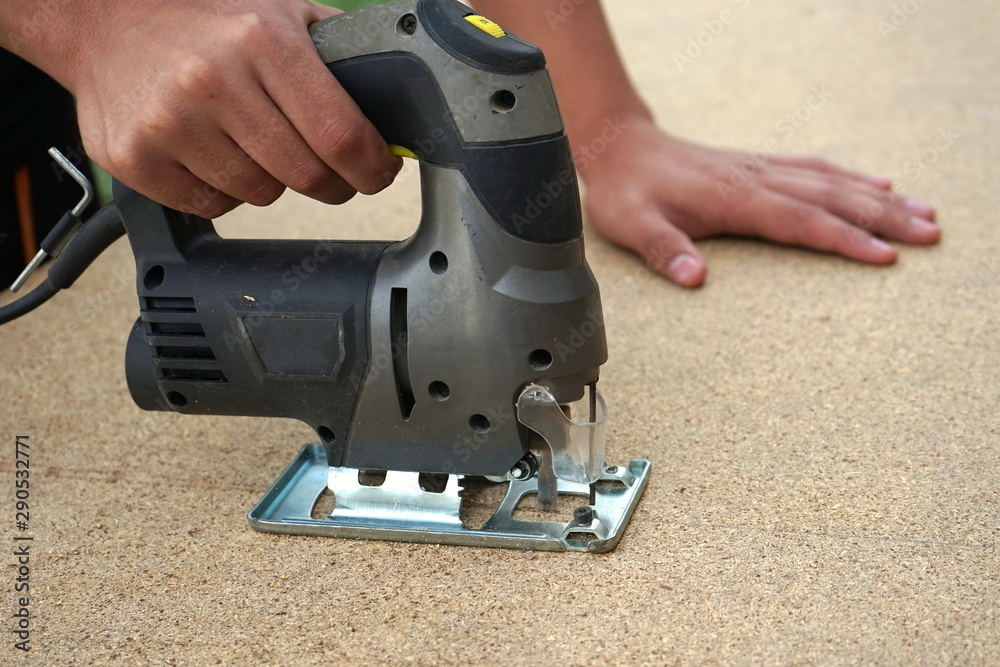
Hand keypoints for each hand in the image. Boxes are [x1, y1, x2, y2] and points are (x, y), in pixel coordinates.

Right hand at [48, 0, 400, 216]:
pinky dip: (224, 190)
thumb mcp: (280, 10)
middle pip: (307, 176)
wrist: (102, 17)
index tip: (378, 173)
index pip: (342, 136)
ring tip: (253, 142)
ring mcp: (169, 122)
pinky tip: (213, 152)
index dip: (372, 168)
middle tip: (327, 169)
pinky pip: (212, 205)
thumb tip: (397, 104)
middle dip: (330, 181)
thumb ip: (337, 53)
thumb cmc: (205, 17)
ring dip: (271, 180)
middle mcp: (214, 80)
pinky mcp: (135, 158)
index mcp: (263, 41)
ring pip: (262, 194)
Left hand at [582, 116, 939, 286]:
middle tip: (930, 235)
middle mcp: (755, 179)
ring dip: (878, 198)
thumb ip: (663, 250)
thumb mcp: (632, 225)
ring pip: (831, 180)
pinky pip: (814, 168)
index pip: (800, 221)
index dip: (844, 239)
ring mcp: (759, 169)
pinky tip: (877, 182)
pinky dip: (850, 176)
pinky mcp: (757, 166)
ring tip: (922, 213)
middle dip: (883, 217)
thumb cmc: (625, 191)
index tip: (885, 257)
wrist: (619, 146)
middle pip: (831, 198)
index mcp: (733, 199)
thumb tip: (694, 278)